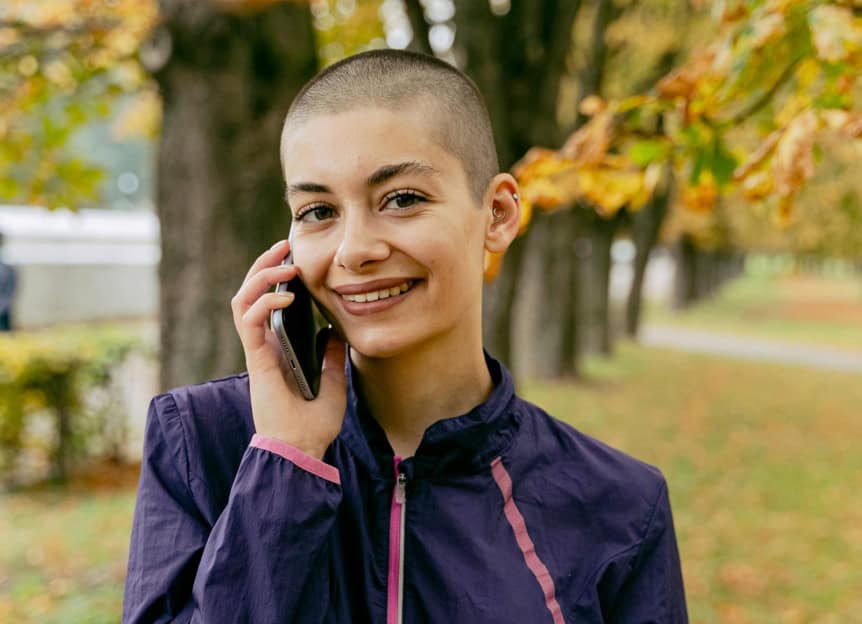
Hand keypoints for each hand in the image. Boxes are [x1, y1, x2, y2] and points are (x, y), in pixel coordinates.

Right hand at [231, 239, 347, 458]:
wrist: (301, 450)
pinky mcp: (255, 358)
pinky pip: (249, 320)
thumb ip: (332, 357)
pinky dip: (264, 302)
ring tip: (285, 265)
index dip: (276, 278)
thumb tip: (335, 332)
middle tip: (284, 246)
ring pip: (243, 300)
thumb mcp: (334, 383)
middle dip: (265, 265)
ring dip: (260, 276)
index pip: (268, 303)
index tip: (295, 259)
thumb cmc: (313, 424)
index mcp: (277, 348)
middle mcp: (263, 345)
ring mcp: (256, 350)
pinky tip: (287, 296)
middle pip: (251, 293)